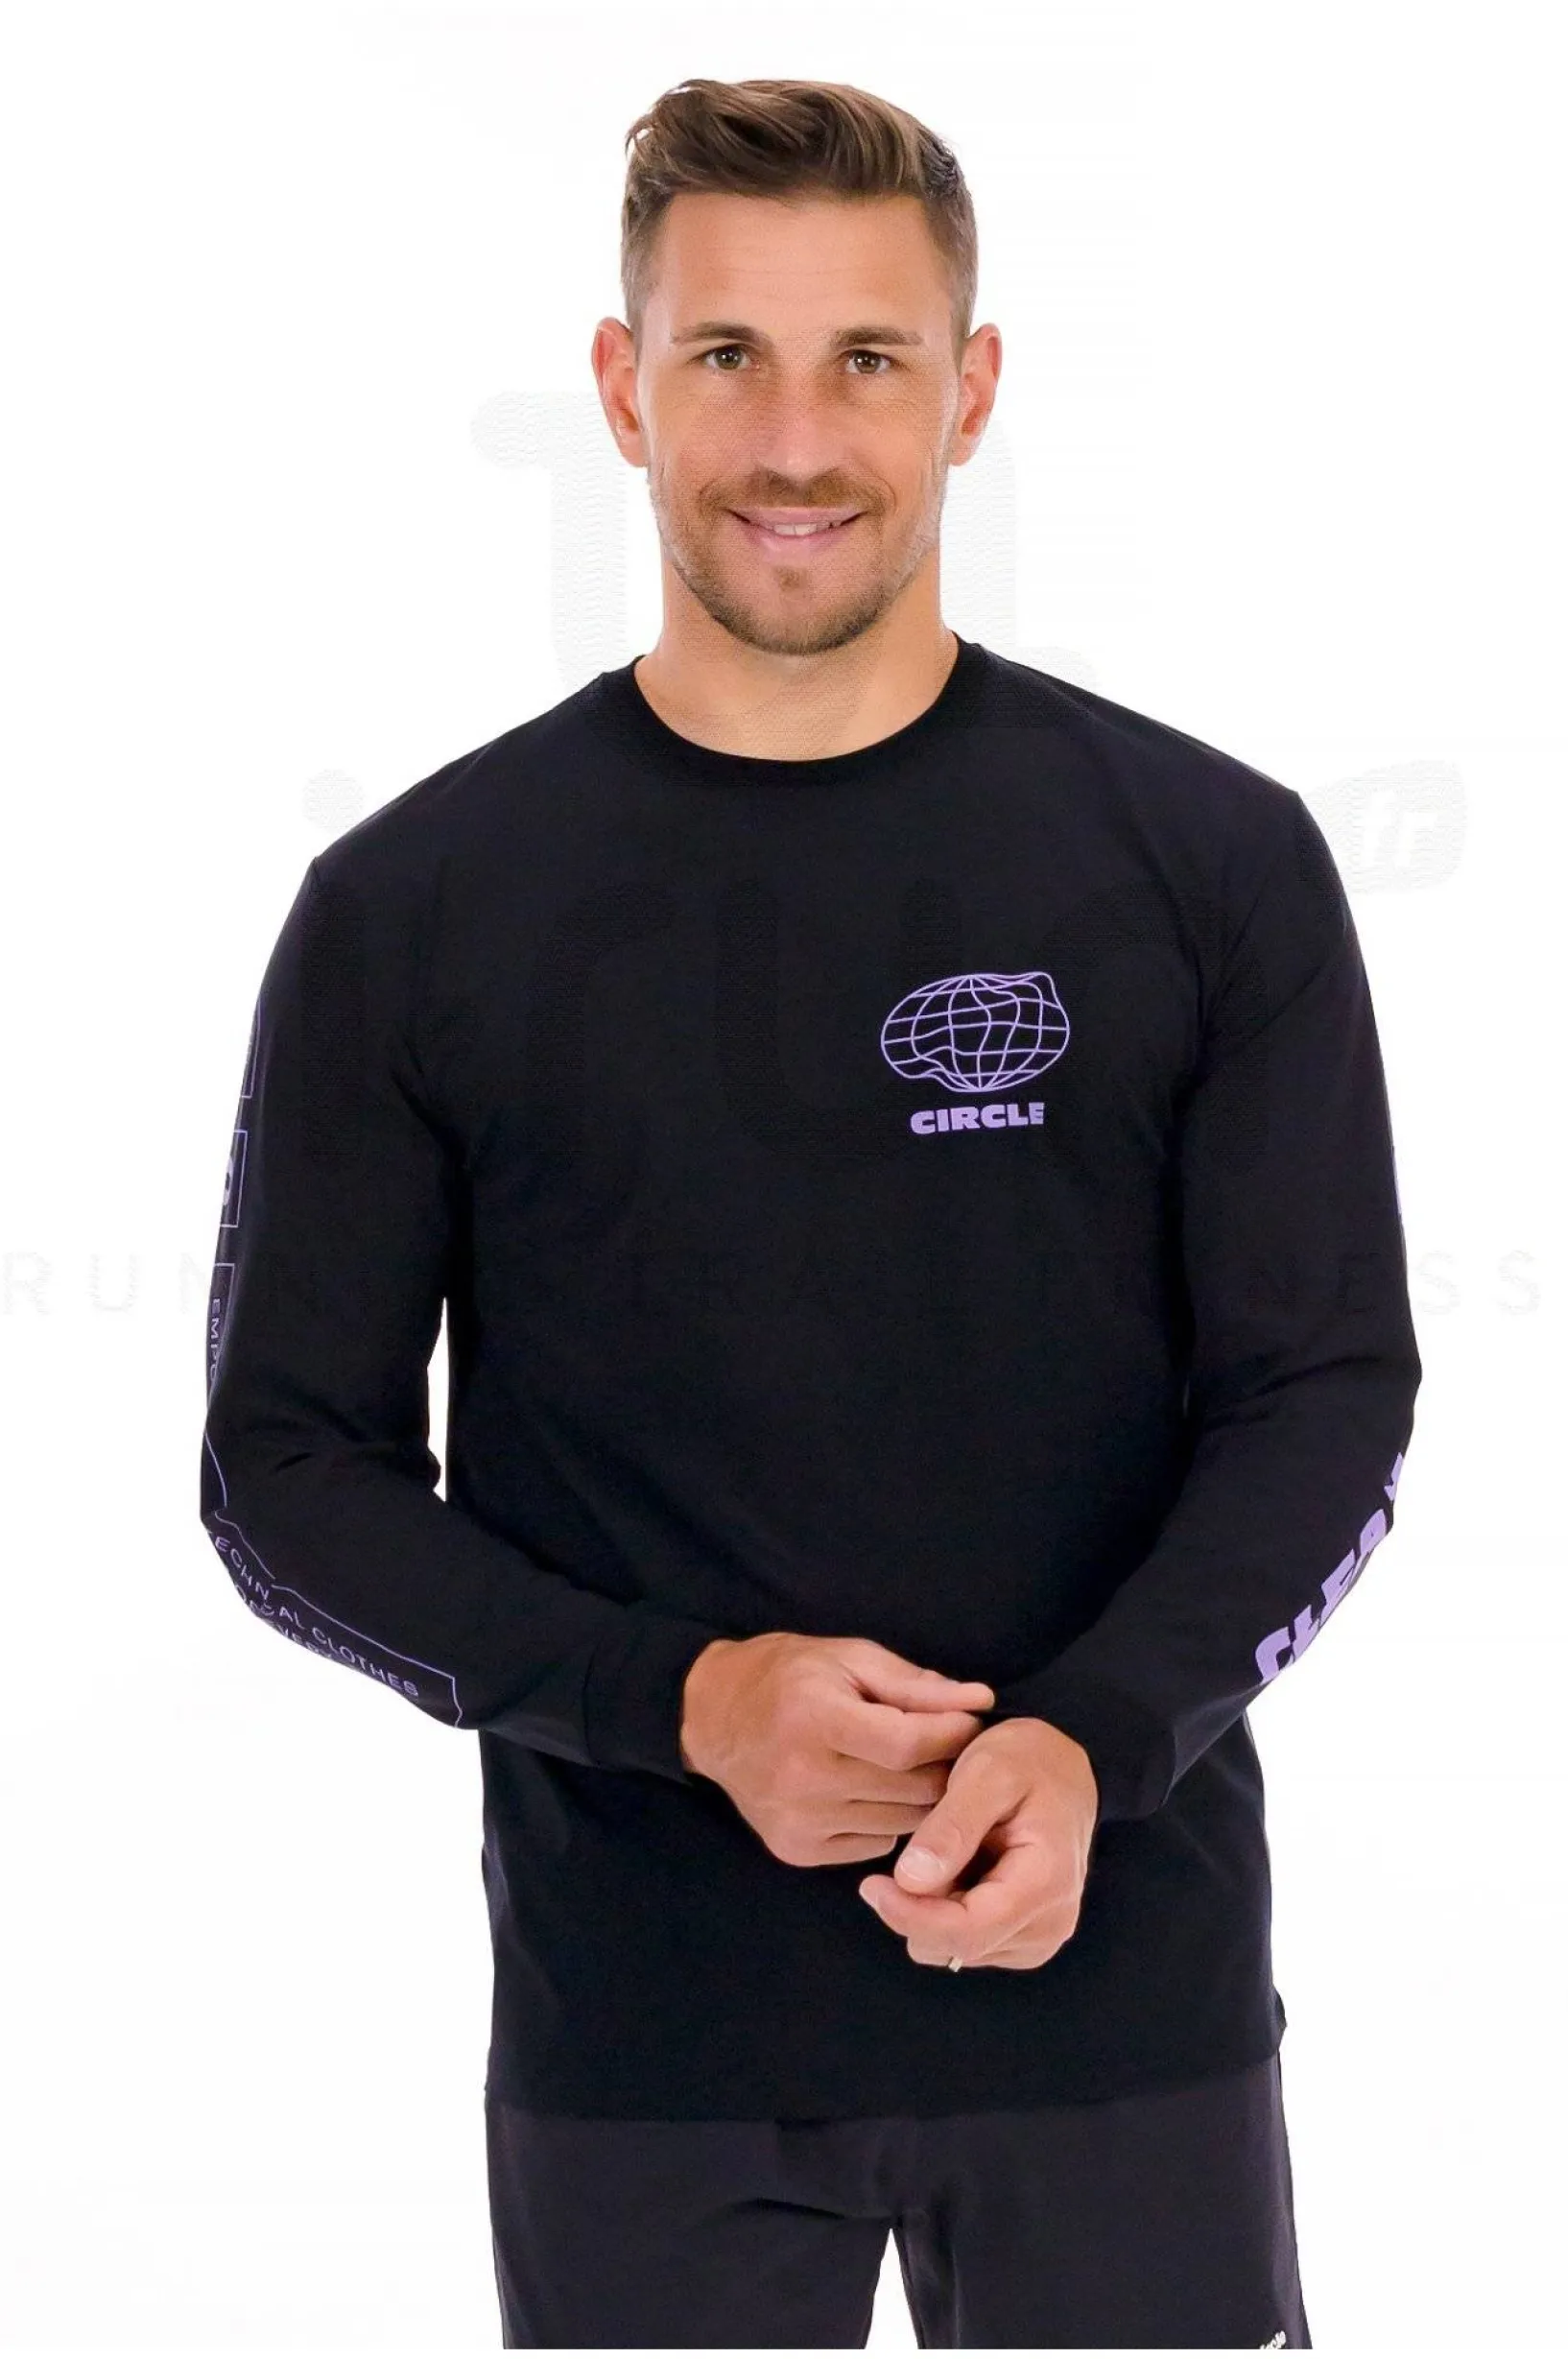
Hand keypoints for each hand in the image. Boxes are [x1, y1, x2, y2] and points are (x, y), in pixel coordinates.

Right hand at [678, 1632, 995, 1867]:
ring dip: (921, 1797)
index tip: (969, 1721)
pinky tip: (873, 1790)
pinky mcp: (796, 1850)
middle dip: (944, 1765)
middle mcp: (804, 1778)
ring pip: (901, 1823)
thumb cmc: (788, 1677)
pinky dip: (887, 1820)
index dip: (952, 1734)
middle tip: (946, 1744)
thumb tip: (980, 1701)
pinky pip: (874, 1844)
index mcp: (816, 1719)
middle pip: (912, 1789)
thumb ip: (916, 1685)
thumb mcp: (850, 1658)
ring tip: (912, 1766)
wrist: (713, 1718)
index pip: (908, 1745)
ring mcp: (798, 1821)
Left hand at [856, 1716, 1098, 1969]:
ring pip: (955, 1949)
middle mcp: (1049, 1923)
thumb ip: (952, 1826)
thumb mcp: (988, 1772)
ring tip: (952, 1850)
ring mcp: (1040, 1937)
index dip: (910, 1916)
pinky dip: (950, 1910)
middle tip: (917, 1848)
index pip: (967, 1931)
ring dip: (935, 1908)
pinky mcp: (1025, 1939)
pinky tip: (962, 1868)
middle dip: (919, 1906)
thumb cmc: (1027, 1761)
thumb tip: (911, 1881)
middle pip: (956, 1946)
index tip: (872, 1886)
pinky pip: (966, 1943)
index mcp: (1045, 1882)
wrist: (1063, 1770)